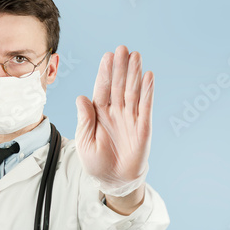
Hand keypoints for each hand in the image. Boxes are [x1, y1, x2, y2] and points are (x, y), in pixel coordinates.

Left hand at [75, 45, 153, 195]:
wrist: (114, 180)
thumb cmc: (96, 162)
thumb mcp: (85, 142)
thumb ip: (85, 120)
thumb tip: (81, 97)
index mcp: (98, 113)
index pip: (102, 88)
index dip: (105, 73)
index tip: (108, 56)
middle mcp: (115, 111)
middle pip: (118, 85)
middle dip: (120, 67)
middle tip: (123, 49)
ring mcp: (130, 117)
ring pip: (132, 91)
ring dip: (134, 73)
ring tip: (136, 56)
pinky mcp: (143, 126)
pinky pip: (146, 106)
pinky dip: (147, 91)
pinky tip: (148, 76)